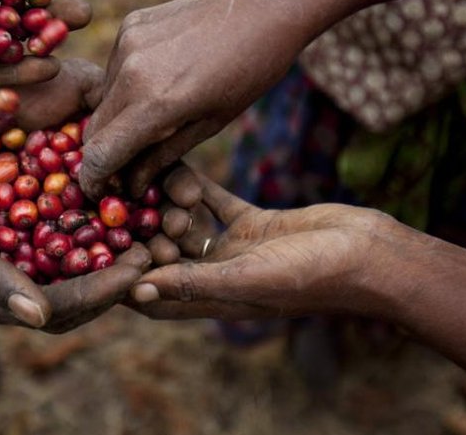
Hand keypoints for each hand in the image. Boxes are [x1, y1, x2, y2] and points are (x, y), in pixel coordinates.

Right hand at [0, 59, 204, 330]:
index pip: (54, 311)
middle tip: (160, 245)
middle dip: (118, 271)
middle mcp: (3, 277)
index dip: (97, 293)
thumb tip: (38, 316)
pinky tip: (123, 186)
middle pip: (75, 287)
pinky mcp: (14, 212)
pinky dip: (92, 209)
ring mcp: (10, 244)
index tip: (137, 270)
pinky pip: (61, 217)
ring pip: (75, 253)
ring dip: (115, 240)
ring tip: (155, 218)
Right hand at [79, 0, 310, 199]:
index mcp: (154, 104)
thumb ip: (162, 156)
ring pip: (103, 98)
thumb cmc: (249, 73)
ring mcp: (126, 44)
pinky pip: (113, 67)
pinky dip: (126, 83)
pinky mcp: (129, 24)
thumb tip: (131, 185)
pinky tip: (160, 77)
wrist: (264, 6)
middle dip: (104, 150)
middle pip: (94, 128)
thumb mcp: (210, 124)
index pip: (99, 154)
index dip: (95, 178)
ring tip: (156, 112)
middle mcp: (129, 72)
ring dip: (117, 115)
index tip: (102, 189)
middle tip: (129, 161)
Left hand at [128, 175, 395, 320]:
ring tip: (142, 179)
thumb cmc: (314, 275)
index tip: (96, 250)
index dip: (122, 279)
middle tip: (115, 202)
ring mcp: (235, 248)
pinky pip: (214, 203)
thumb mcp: (249, 278)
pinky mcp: (253, 222)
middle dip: (140, 232)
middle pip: (164, 256)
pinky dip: (195, 188)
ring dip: (165, 205)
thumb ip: (194, 283)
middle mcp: (218, 276)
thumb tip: (137, 292)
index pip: (153, 297)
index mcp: (213, 301)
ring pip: (186, 225)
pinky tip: (173, 165)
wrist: (370, 254)